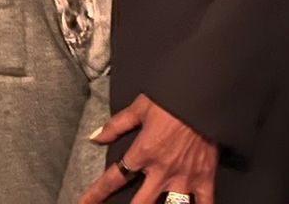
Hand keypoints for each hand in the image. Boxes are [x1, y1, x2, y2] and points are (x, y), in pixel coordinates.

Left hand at [79, 94, 217, 203]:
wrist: (203, 95)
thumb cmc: (170, 100)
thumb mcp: (140, 108)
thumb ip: (116, 125)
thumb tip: (95, 137)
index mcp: (143, 153)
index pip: (114, 178)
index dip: (96, 194)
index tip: (83, 203)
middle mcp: (161, 171)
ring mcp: (184, 177)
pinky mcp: (205, 177)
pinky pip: (204, 203)